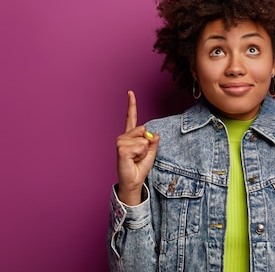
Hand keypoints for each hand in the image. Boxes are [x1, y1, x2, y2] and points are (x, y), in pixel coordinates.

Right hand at [116, 90, 159, 205]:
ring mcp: (121, 142)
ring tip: (135, 158)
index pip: (131, 117)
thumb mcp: (151, 152)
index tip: (130, 92)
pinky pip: (139, 146)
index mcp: (131, 135)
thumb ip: (153, 141)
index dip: (131, 104)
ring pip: (143, 139)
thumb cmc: (140, 167)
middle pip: (143, 129)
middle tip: (139, 155)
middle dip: (147, 143)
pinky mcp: (121, 149)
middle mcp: (124, 136)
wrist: (134, 181)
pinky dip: (140, 154)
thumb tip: (153, 134)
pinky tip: (132, 160)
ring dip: (143, 150)